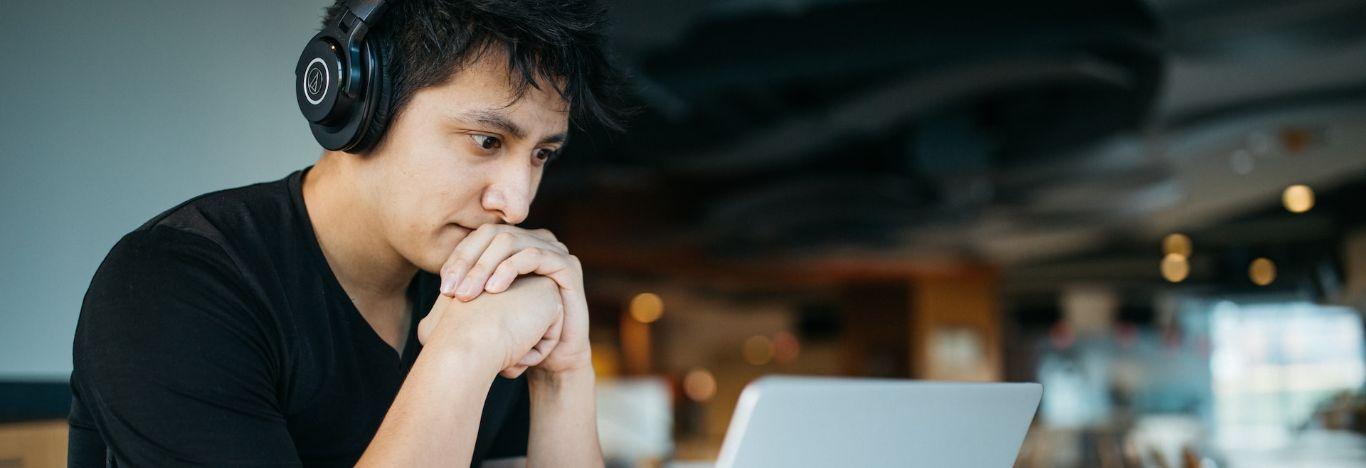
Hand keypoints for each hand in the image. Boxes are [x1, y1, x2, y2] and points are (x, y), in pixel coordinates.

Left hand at [438, 225, 591, 377]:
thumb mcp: (486, 311)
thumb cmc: (517, 336)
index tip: (443, 288)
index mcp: (516, 246)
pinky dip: (509, 269)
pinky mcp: (567, 265)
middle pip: (493, 234)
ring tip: (468, 294)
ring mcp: (553, 250)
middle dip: (468, 262)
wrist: (552, 359)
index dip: (458, 258)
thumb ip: (467, 293)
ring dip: (484, 267)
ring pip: (510, 241)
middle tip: (451, 292)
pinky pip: (534, 255)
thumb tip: (436, 291)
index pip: (479, 237)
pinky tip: (494, 290)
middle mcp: (534, 241)